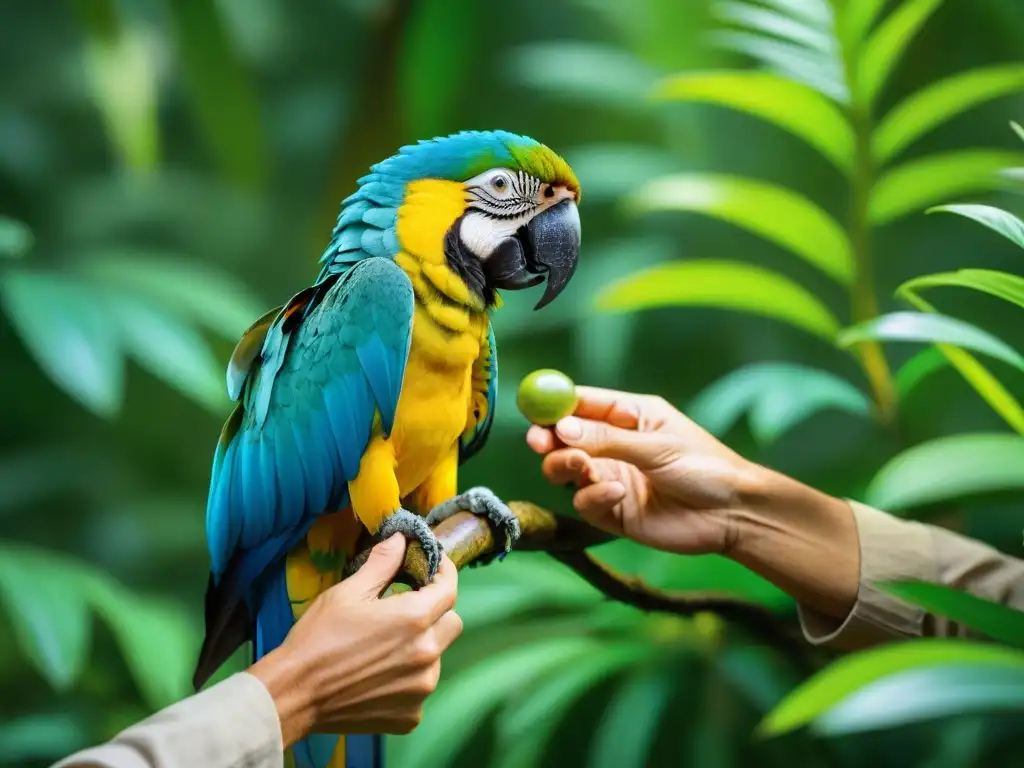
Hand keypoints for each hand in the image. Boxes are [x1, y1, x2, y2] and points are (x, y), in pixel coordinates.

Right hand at [250, 534, 461, 746]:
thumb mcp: (348, 592)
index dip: (444, 574)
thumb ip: (382, 564)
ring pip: (438, 656)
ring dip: (423, 646)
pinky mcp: (412, 714)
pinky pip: (422, 687)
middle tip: (407, 608)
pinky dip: (409, 678)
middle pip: (451, 623)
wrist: (294, 694)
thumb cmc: (318, 638)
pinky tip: (380, 675)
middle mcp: (427, 654)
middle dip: (436, 611)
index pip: (450, 589)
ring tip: (387, 646)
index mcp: (414, 619)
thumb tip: (401, 539)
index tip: (434, 568)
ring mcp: (422, 687)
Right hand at [526, 386, 763, 555]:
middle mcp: (613, 446)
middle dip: (548, 439)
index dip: (554, 406)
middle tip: (539, 442)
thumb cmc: (706, 467)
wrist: (733, 516)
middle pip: (563, 439)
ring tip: (581, 468)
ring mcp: (611, 478)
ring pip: (566, 471)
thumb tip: (562, 428)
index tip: (533, 410)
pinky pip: (585, 503)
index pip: (581, 404)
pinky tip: (615, 494)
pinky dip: (592, 497)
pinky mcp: (613, 512)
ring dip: (565, 467)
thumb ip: (608, 438)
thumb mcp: (657, 445)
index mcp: (628, 416)